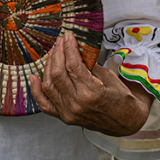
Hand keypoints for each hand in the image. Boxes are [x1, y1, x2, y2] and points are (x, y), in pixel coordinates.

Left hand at [28, 32, 153, 136]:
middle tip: (60, 42)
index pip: (73, 65)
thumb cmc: (121, 98)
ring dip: (48, 66)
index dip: (68, 48)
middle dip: (57, 53)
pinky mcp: (64, 118)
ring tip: (53, 54)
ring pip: (49, 85)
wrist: (126, 122)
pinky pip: (45, 104)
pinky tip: (34, 77)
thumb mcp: (109, 76)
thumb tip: (73, 49)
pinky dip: (36, 91)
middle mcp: (77, 104)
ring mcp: (69, 113)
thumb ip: (89, 64)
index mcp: (92, 93)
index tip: (68, 37)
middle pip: (58, 73)